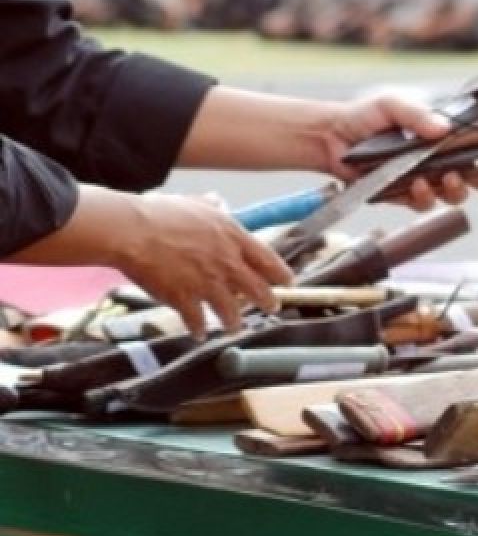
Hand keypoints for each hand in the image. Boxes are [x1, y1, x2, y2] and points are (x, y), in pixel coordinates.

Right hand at [117, 193, 293, 336]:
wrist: (132, 231)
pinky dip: (199, 329)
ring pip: (230, 310)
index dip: (280, 273)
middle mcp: (226, 262)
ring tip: (234, 328)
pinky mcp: (184, 299)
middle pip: (257, 289)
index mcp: (233, 237)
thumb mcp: (195, 204)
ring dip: (234, 322)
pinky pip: (197, 320)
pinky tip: (199, 334)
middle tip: (272, 307)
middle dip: (267, 301)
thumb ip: (212, 205)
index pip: (267, 259)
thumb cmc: (160, 213)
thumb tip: (219, 201)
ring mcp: (207, 283)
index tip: (288, 282)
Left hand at [320, 94, 477, 209]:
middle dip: (477, 182)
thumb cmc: (364, 116)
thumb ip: (417, 115)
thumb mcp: (393, 105)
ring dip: (451, 191)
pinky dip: (423, 198)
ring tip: (442, 180)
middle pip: (469, 179)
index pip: (473, 151)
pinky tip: (417, 186)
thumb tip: (443, 128)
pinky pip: (421, 204)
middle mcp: (434, 160)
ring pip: (449, 195)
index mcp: (439, 138)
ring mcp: (420, 179)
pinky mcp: (401, 195)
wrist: (330, 137)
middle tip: (468, 175)